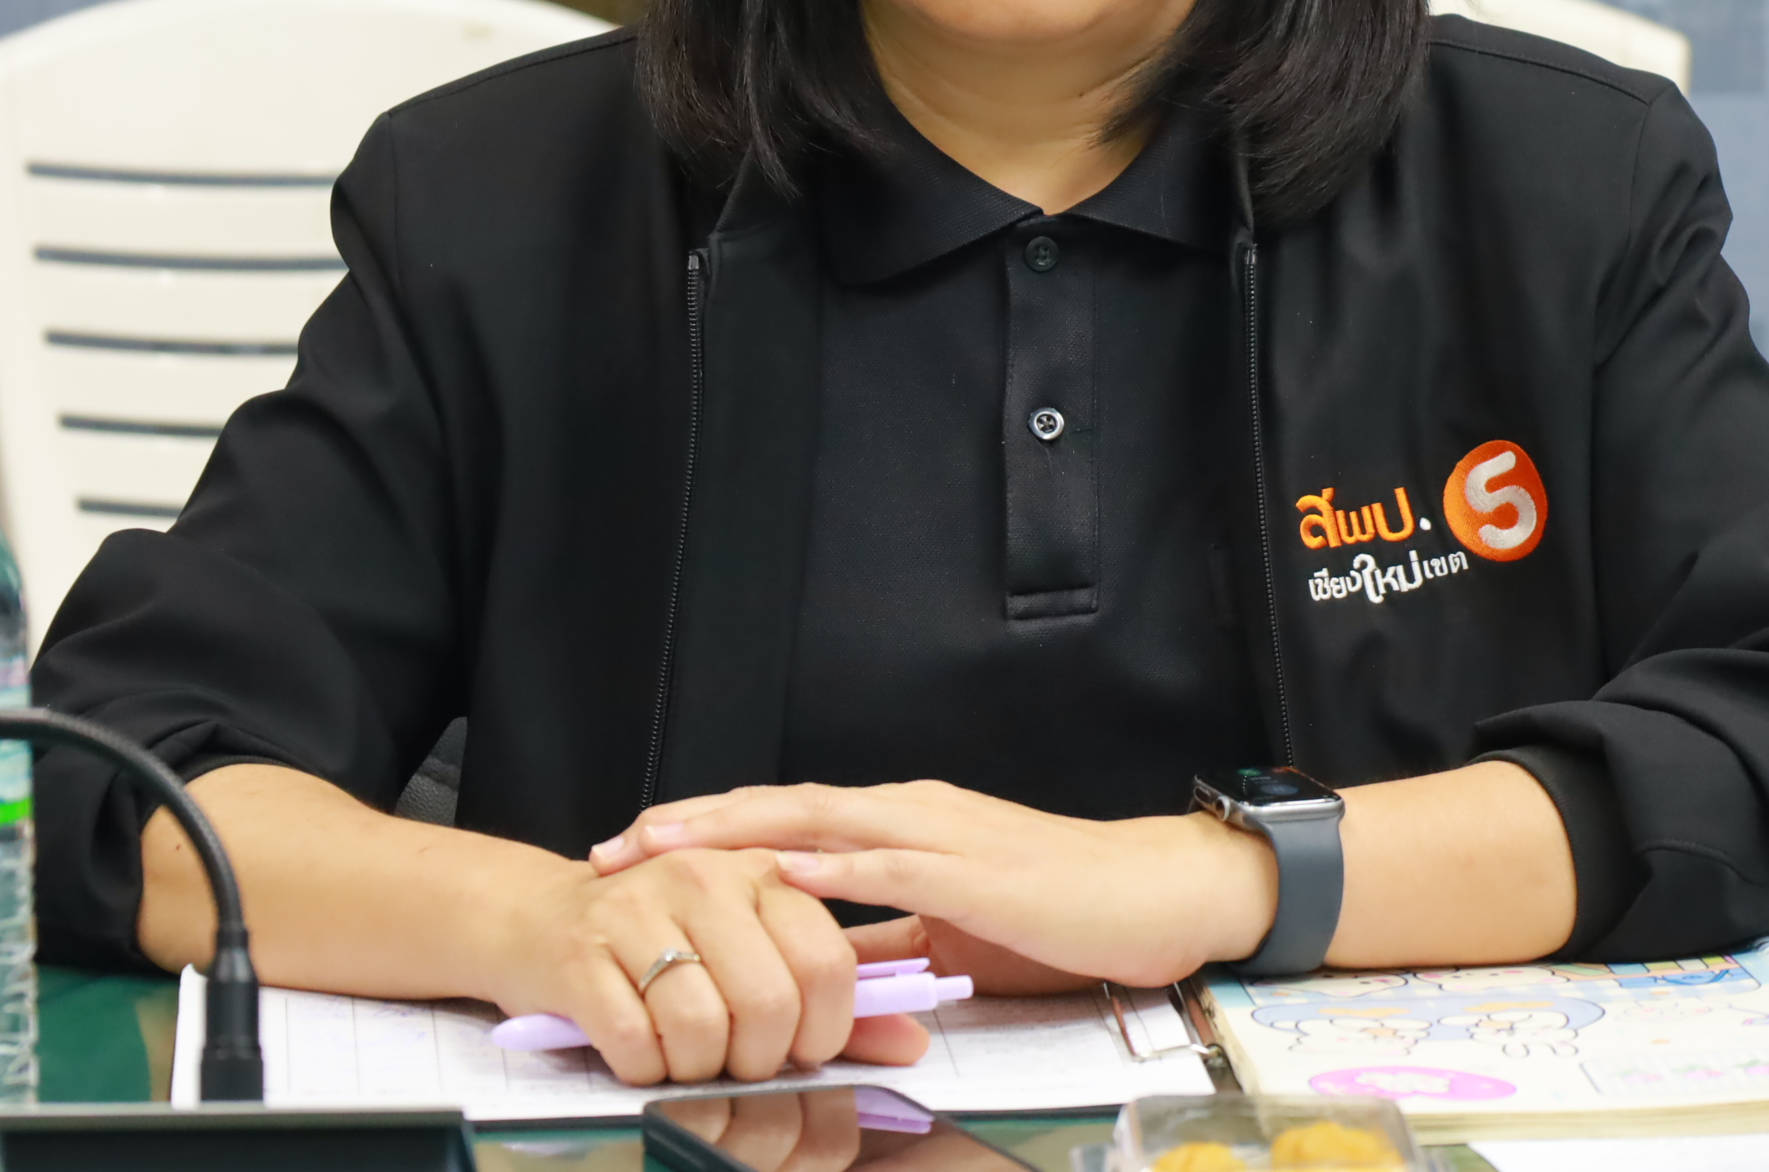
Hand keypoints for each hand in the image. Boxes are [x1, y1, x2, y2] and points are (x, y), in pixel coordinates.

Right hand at [487, 846, 929, 1085]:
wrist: (542, 919)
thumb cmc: (661, 938)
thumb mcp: (753, 948)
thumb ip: (834, 996)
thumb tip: (909, 1042)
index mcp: (759, 870)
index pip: (827, 961)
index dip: (825, 1028)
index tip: (803, 1046)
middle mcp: (703, 877)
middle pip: (770, 1003)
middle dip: (760, 1056)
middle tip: (738, 1057)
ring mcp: (638, 910)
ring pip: (703, 1029)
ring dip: (697, 1066)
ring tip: (685, 1049)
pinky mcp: (581, 955)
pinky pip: (636, 1045)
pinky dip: (644, 1068)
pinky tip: (639, 1046)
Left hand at [590, 781, 1275, 989]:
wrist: (1156, 894)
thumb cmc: (1063, 911)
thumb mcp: (952, 929)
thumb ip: (883, 938)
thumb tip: (813, 959)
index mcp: (901, 824)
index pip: (784, 822)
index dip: (707, 834)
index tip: (634, 853)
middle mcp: (909, 812)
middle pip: (779, 808)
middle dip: (692, 827)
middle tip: (612, 846)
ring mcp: (942, 833)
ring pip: (818, 821)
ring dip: (737, 833)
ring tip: (665, 847)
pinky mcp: (977, 871)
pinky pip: (891, 864)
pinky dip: (831, 865)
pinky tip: (780, 870)